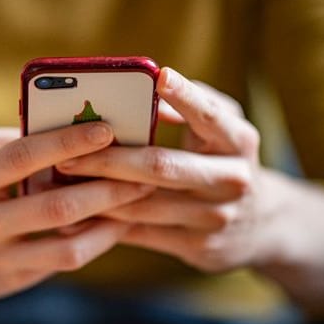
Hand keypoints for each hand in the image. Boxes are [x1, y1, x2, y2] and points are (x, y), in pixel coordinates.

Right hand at [0, 124, 153, 300]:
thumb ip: (8, 141)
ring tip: (138, 199)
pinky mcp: (11, 279)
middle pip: (55, 204)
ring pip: (67, 243)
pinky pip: (63, 261)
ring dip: (110, 221)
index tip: (107, 129)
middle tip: (143, 171)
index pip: (23, 156)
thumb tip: (62, 125)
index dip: (68, 141)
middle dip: (106, 186)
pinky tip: (114, 224)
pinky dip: (95, 242)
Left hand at [56, 67, 262, 272]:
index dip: (184, 96)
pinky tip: (77, 215)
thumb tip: (147, 95)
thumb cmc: (226, 162)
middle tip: (67, 154)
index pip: (209, 116)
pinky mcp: (199, 248)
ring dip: (98, 194)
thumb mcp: (223, 131)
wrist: (261, 225)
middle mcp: (232, 180)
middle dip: (108, 160)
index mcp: (239, 142)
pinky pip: (141, 235)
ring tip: (61, 182)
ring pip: (144, 205)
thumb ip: (192, 108)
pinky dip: (106, 224)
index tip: (157, 76)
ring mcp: (215, 218)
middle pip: (161, 167)